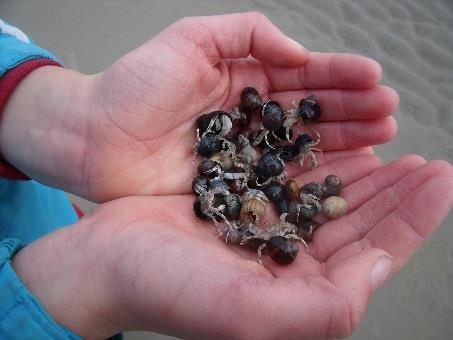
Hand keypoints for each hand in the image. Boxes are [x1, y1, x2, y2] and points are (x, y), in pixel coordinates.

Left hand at [0, 12, 397, 201]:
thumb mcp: (188, 39)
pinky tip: (339, 176)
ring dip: (341, 143)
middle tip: (389, 114)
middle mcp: (248, 117)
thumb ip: (244, 34)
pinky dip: (309, 178)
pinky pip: (277, 180)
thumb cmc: (133, 86)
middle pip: (309, 112)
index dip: (338, 77)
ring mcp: (242, 154)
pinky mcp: (231, 186)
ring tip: (379, 139)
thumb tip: (297, 52)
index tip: (374, 79)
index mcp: (241, 79)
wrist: (92, 138)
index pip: (300, 76)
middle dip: (350, 111)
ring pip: (300, 147)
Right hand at [13, 155, 452, 338]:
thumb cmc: (167, 291)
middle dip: (397, 194)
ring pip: (332, 201)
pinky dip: (322, 164)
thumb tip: (379, 269)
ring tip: (393, 150)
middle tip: (426, 163)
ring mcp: (267, 232)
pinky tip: (338, 150)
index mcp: (299, 293)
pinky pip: (297, 182)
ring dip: (366, 175)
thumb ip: (324, 307)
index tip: (440, 179)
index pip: (373, 254)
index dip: (412, 219)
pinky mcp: (245, 206)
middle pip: (360, 225)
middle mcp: (289, 265)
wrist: (108, 263)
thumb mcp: (249, 314)